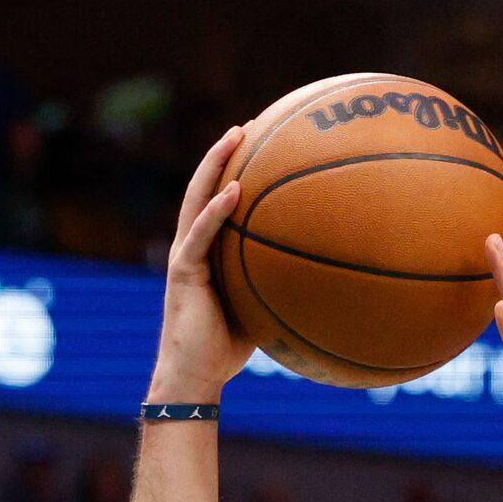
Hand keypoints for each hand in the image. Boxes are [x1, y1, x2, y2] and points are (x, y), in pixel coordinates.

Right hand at [148, 126, 256, 402]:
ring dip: (215, 164)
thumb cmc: (226, 349)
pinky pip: (200, 234)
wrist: (195, 375)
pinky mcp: (183, 272)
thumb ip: (276, 285)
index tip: (259, 145)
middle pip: (204, 187)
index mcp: (207, 252)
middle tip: (247, 125)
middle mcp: (192, 245)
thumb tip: (319, 279)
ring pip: (197, 198)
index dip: (233, 171)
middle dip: (224, 154)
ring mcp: (184, 256)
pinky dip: (216, 211)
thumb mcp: (258, 309)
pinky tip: (236, 190)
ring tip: (237, 135)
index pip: (217, 201)